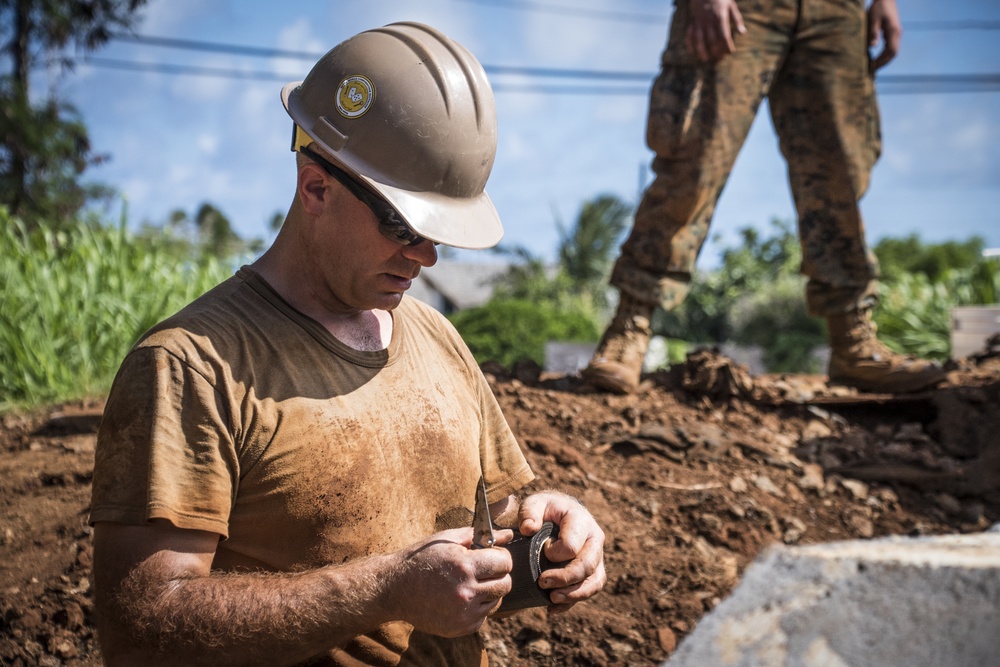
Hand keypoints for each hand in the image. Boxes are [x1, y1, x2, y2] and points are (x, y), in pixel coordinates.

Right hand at [392, 527, 513, 636]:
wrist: (395, 589)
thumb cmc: (421, 559)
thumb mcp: (447, 539)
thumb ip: (480, 536)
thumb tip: (508, 534)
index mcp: (463, 566)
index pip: (504, 563)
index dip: (501, 557)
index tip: (492, 556)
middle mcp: (466, 592)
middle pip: (505, 584)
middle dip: (499, 574)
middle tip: (485, 570)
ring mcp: (463, 613)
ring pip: (496, 601)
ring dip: (489, 591)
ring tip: (470, 583)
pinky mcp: (460, 628)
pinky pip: (483, 617)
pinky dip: (478, 607)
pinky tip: (461, 598)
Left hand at [517, 492, 605, 613]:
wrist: (559, 514)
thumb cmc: (546, 509)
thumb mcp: (535, 503)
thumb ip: (529, 512)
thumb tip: (528, 529)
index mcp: (581, 521)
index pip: (572, 545)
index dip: (555, 554)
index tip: (542, 552)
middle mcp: (594, 539)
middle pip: (587, 566)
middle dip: (565, 579)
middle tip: (542, 583)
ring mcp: (597, 556)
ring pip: (594, 582)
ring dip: (573, 595)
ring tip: (551, 600)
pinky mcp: (594, 570)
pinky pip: (590, 590)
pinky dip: (572, 602)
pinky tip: (553, 608)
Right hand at [686, 0, 745, 60]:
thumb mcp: (731, 5)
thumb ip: (736, 19)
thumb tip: (742, 33)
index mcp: (720, 17)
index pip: (724, 36)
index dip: (727, 45)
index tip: (730, 52)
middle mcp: (709, 21)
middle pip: (712, 40)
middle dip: (716, 51)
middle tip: (720, 58)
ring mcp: (699, 21)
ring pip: (699, 39)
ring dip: (702, 50)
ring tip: (705, 59)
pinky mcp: (693, 21)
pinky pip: (689, 34)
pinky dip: (689, 43)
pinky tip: (692, 51)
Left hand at [868, 0, 901, 69]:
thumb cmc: (878, 7)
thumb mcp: (873, 19)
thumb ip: (873, 32)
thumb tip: (871, 47)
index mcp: (893, 31)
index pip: (891, 51)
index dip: (882, 61)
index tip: (872, 67)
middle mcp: (897, 34)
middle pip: (893, 53)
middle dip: (883, 63)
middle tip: (871, 70)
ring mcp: (896, 33)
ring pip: (893, 51)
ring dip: (884, 60)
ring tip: (873, 67)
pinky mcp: (893, 33)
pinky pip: (891, 47)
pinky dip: (884, 55)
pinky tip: (876, 58)